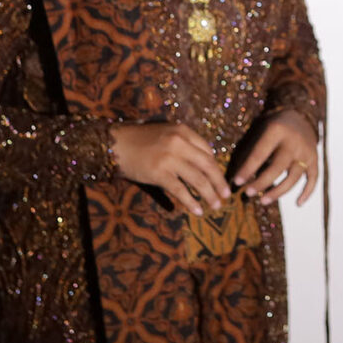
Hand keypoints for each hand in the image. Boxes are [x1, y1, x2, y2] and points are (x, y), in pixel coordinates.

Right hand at [110, 122, 230, 218]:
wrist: (115, 144)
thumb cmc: (140, 140)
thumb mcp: (166, 133)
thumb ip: (183, 143)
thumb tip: (201, 163)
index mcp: (183, 131)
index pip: (208, 150)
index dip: (216, 167)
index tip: (219, 178)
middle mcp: (179, 143)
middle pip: (208, 165)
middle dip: (219, 182)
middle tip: (227, 194)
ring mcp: (169, 158)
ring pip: (198, 179)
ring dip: (210, 195)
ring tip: (216, 205)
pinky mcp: (159, 173)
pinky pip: (181, 190)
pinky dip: (191, 202)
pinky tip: (197, 211)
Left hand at [232, 110, 319, 206]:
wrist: (299, 115)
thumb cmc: (272, 127)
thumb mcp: (259, 132)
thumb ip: (249, 153)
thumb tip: (236, 180)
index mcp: (276, 131)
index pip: (260, 154)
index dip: (247, 169)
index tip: (236, 183)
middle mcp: (293, 141)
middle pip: (277, 168)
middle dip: (261, 183)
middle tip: (248, 193)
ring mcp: (306, 151)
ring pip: (293, 177)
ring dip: (278, 192)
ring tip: (263, 201)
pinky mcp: (315, 159)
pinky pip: (313, 179)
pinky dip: (307, 192)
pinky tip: (298, 203)